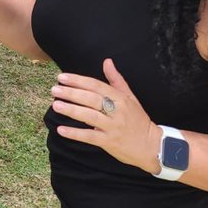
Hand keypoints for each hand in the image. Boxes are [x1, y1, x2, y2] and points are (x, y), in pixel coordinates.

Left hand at [51, 59, 160, 174]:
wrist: (153, 146)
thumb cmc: (138, 120)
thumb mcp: (130, 98)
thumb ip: (116, 80)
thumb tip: (107, 61)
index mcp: (121, 99)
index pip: (97, 86)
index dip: (78, 81)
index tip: (62, 78)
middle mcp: (117, 111)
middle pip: (91, 99)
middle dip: (71, 93)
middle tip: (54, 90)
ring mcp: (113, 127)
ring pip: (89, 117)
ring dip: (71, 110)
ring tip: (55, 105)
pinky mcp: (110, 142)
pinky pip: (90, 137)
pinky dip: (75, 134)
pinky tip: (61, 130)